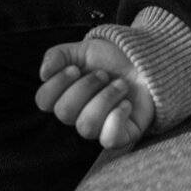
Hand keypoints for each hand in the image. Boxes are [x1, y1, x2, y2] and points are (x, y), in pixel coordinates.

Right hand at [36, 37, 154, 149]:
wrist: (147, 61)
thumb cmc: (112, 59)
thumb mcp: (83, 50)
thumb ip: (58, 56)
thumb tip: (43, 73)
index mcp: (65, 95)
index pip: (44, 100)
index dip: (57, 84)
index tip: (75, 68)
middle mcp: (78, 115)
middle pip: (65, 112)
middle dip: (86, 87)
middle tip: (104, 74)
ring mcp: (100, 127)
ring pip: (86, 126)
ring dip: (105, 99)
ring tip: (121, 85)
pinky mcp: (122, 135)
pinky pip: (109, 140)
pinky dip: (117, 119)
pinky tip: (127, 104)